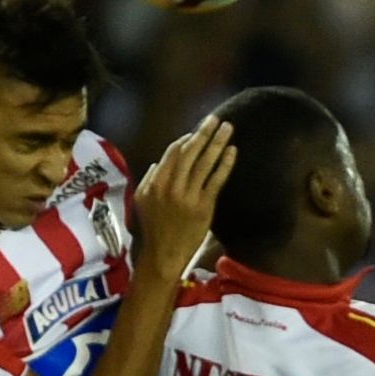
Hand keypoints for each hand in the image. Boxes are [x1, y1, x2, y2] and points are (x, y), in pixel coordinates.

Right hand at [129, 117, 237, 288]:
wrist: (161, 257)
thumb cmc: (151, 230)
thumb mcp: (141, 202)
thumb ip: (149, 180)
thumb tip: (158, 163)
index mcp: (156, 182)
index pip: (173, 153)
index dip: (186, 140)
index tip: (197, 132)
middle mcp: (171, 186)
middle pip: (190, 152)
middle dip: (204, 133)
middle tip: (215, 119)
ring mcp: (188, 196)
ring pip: (205, 163)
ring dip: (218, 143)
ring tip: (228, 128)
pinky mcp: (203, 207)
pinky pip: (216, 180)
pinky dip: (225, 164)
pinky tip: (232, 151)